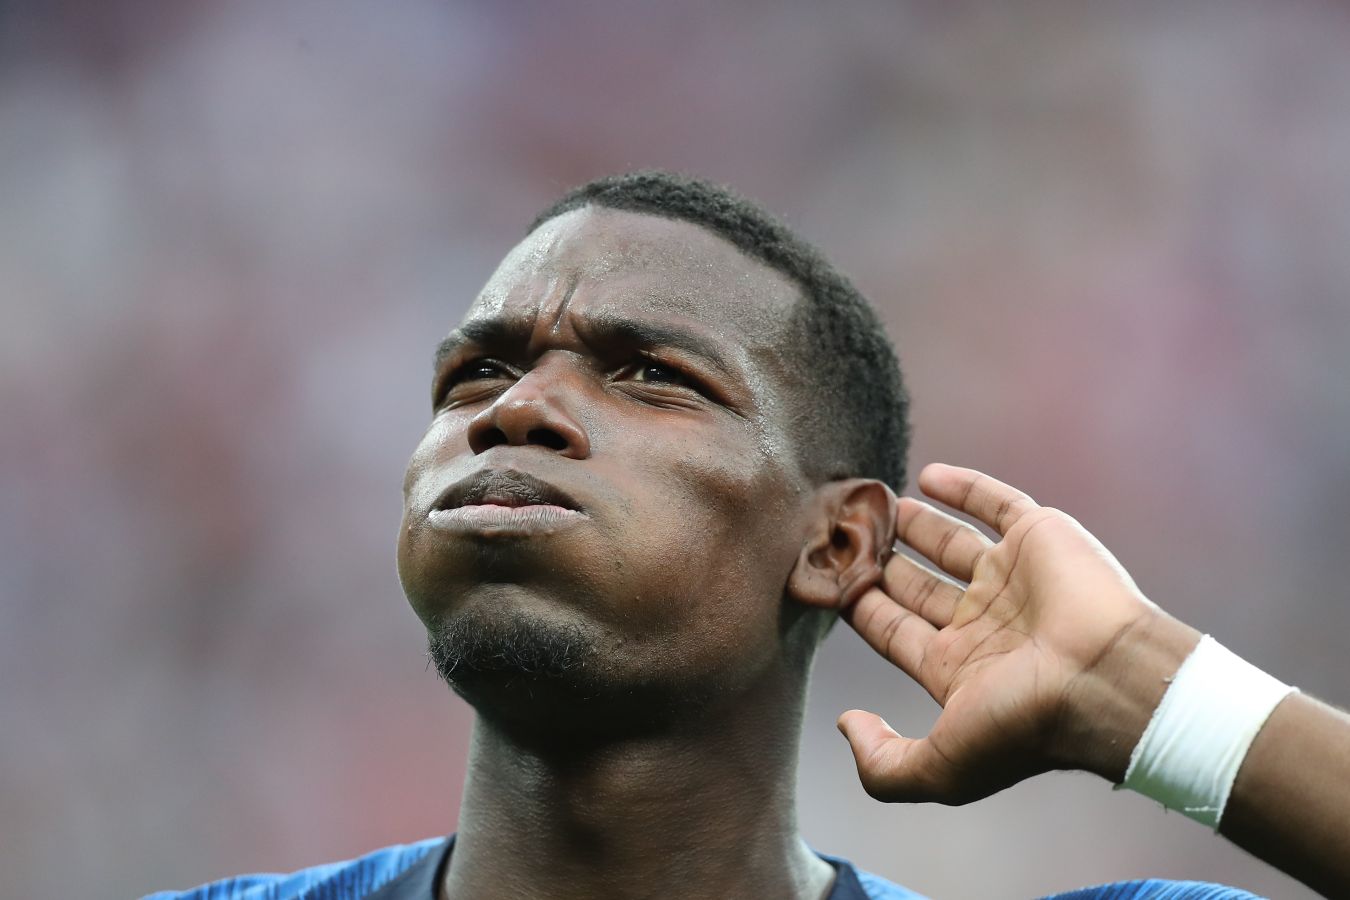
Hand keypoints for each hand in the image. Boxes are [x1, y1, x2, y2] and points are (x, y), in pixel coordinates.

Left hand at [837, 463, 1199, 803]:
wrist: (1107, 679)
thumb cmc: (1027, 724)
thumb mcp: (942, 768)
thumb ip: (885, 764)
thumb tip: (846, 724)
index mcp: (958, 669)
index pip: (895, 632)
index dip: (861, 607)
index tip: (829, 580)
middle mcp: (984, 623)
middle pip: (919, 587)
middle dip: (884, 565)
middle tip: (850, 537)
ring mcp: (1011, 579)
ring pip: (953, 544)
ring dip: (918, 526)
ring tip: (883, 508)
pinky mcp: (1039, 538)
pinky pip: (995, 503)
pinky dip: (964, 486)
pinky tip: (928, 476)